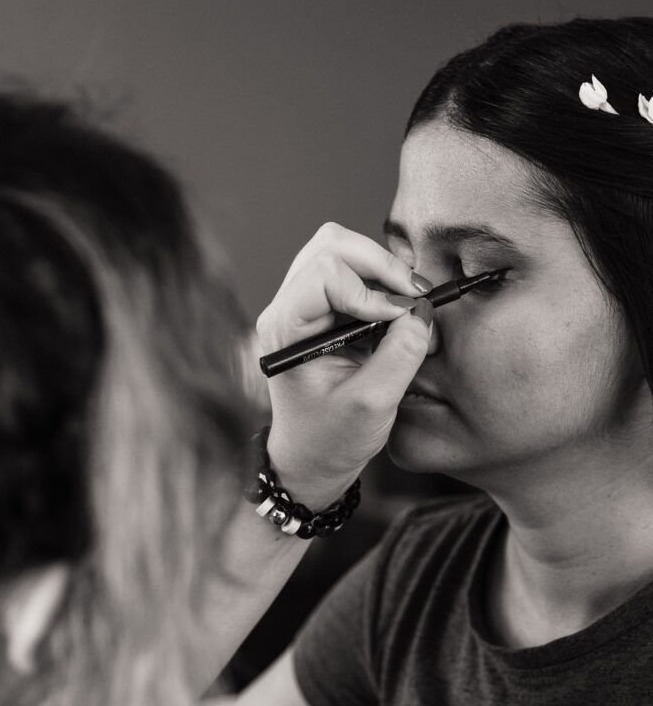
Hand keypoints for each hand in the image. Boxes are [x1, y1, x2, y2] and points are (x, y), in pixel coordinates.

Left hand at [256, 222, 432, 506]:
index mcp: (285, 330)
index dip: (371, 288)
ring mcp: (302, 305)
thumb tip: (422, 312)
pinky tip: (398, 312)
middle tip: (415, 297)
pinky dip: (380, 282)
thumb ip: (399, 355)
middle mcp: (287, 308)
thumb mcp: (372, 405)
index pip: (325, 273)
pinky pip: (351, 270)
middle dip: (381, 264)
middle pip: (332, 245)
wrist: (311, 460)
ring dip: (382, 270)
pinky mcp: (322, 309)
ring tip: (409, 304)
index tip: (402, 316)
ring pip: (341, 249)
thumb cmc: (330, 440)